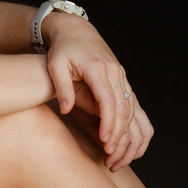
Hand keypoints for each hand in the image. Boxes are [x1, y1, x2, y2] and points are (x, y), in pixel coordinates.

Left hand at [44, 14, 150, 166]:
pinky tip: (126, 140)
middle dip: (118, 134)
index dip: (109, 123)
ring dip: (127, 133)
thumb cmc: (62, 49)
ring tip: (117, 154)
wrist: (76, 31)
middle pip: (123, 108)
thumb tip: (66, 109)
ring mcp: (121, 76)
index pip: (109, 101)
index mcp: (99, 69)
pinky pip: (133, 105)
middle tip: (110, 155)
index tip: (105, 142)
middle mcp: (115, 73)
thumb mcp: (55, 65)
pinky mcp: (122, 80)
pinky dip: (131, 124)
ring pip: (132, 109)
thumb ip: (62, 87)